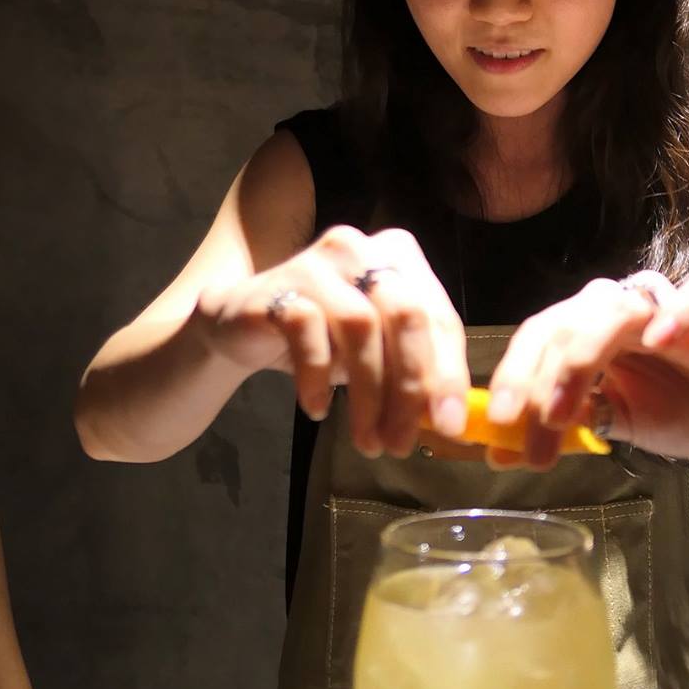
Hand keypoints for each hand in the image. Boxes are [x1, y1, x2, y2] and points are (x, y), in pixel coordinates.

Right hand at [196, 226, 469, 456]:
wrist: (239, 326)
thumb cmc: (322, 338)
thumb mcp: (377, 354)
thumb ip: (413, 372)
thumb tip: (448, 420)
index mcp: (399, 255)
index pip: (438, 317)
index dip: (449, 375)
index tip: (449, 426)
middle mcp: (361, 248)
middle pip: (406, 316)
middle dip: (411, 387)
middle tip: (402, 441)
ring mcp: (317, 263)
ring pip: (360, 327)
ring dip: (367, 394)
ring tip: (366, 439)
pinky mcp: (278, 287)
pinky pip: (308, 334)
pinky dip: (318, 379)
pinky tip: (318, 408)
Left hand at [486, 271, 688, 467]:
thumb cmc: (687, 411)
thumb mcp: (618, 426)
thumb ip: (567, 429)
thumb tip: (500, 451)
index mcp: (589, 334)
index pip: (538, 339)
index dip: (511, 377)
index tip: (495, 428)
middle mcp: (620, 313)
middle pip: (563, 320)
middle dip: (534, 375)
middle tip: (522, 424)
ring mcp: (666, 309)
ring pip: (614, 307)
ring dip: (581, 357)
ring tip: (564, 408)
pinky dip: (676, 313)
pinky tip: (659, 340)